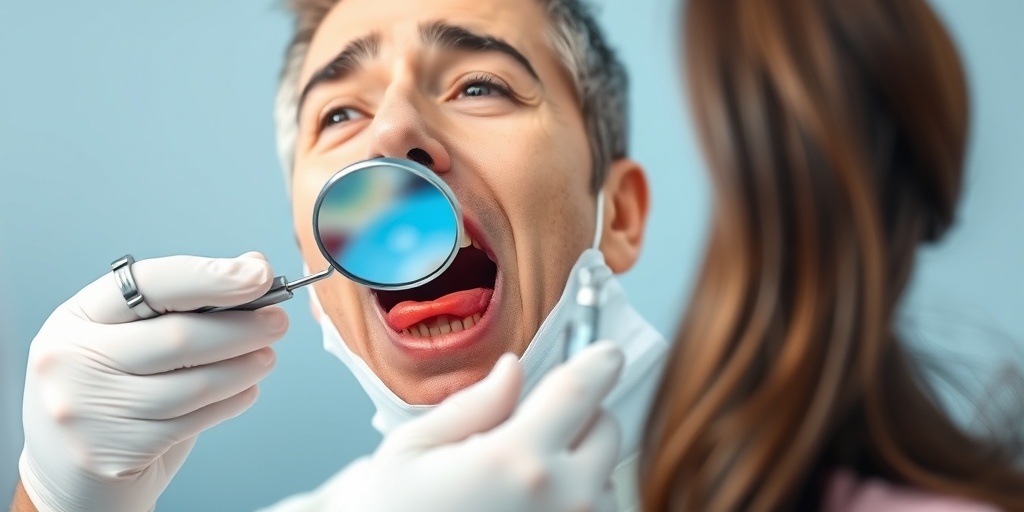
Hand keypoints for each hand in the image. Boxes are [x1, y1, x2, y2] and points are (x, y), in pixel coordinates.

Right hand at [19, 253, 287, 511]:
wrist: (74, 470)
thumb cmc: (115, 389)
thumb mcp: (129, 337)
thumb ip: (184, 305)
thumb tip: (253, 267)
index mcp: (77, 317)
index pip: (149, 284)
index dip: (210, 276)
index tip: (259, 274)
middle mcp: (71, 360)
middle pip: (179, 337)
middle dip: (242, 327)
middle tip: (278, 321)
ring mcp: (87, 410)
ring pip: (194, 383)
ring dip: (245, 367)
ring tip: (266, 357)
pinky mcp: (114, 451)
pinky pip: (193, 420)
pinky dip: (232, 400)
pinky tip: (245, 390)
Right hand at [341, 341, 624, 511]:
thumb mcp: (414, 451)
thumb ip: (474, 405)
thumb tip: (513, 369)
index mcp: (516, 460)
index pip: (581, 390)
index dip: (598, 362)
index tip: (605, 353)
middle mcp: (562, 498)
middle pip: (605, 429)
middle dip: (580, 416)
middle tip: (534, 426)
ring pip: (605, 476)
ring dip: (579, 466)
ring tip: (523, 481)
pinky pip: (598, 511)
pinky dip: (576, 501)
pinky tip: (530, 506)